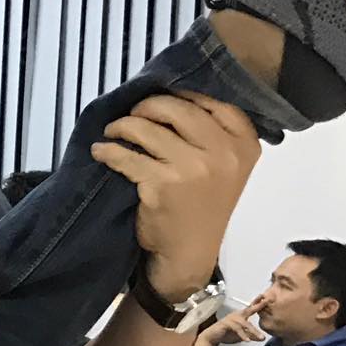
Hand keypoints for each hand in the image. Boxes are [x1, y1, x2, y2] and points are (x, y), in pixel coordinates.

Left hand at [90, 93, 259, 301]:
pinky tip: (101, 151)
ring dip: (123, 125)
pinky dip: (108, 151)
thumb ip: (213, 133)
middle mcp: (223, 152)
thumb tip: (171, 95)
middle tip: (132, 113)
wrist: (190, 252)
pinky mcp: (163, 184)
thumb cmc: (204, 204)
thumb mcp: (227, 166)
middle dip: (147, 106)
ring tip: (113, 130)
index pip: (212, 100)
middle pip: (177, 108)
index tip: (161, 98)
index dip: (181, 94)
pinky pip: (126, 156)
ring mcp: (193, 168)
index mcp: (244, 143)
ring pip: (147, 128)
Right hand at [203, 305, 265, 345]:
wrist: (212, 338)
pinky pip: (237, 329)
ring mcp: (231, 319)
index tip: (268, 299)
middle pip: (249, 310)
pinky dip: (242, 335)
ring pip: (245, 324)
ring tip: (261, 337)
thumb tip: (263, 338)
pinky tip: (247, 340)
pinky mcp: (226, 324)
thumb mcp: (242, 336)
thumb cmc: (226, 334)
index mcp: (241, 316)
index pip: (251, 308)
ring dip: (253, 331)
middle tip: (266, 302)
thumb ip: (251, 336)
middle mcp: (237, 315)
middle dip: (257, 305)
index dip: (259, 303)